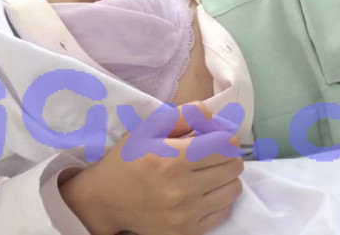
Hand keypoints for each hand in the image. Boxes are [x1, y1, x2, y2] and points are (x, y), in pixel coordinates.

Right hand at [60, 102, 243, 234]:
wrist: (106, 201)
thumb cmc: (128, 159)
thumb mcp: (148, 128)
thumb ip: (183, 115)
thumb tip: (213, 117)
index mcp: (171, 160)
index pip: (224, 145)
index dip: (224, 137)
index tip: (217, 138)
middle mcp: (181, 190)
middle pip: (233, 167)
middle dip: (227, 156)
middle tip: (214, 154)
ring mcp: (185, 215)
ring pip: (233, 189)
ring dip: (226, 177)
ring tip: (210, 173)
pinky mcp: (187, 232)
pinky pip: (223, 212)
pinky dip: (218, 199)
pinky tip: (202, 192)